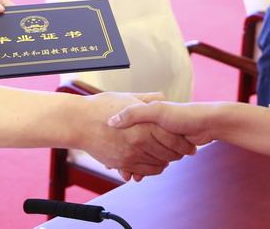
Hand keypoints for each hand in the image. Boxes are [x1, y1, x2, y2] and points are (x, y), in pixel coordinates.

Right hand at [79, 92, 196, 180]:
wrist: (79, 122)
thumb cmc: (102, 107)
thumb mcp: (128, 98)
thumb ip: (148, 99)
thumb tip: (162, 98)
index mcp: (145, 124)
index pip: (174, 139)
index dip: (185, 143)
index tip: (190, 144)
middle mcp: (139, 141)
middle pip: (169, 154)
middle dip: (179, 154)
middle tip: (184, 151)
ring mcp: (130, 154)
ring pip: (158, 165)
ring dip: (166, 162)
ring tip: (169, 156)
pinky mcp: (121, 163)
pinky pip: (144, 171)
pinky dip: (152, 169)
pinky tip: (154, 162)